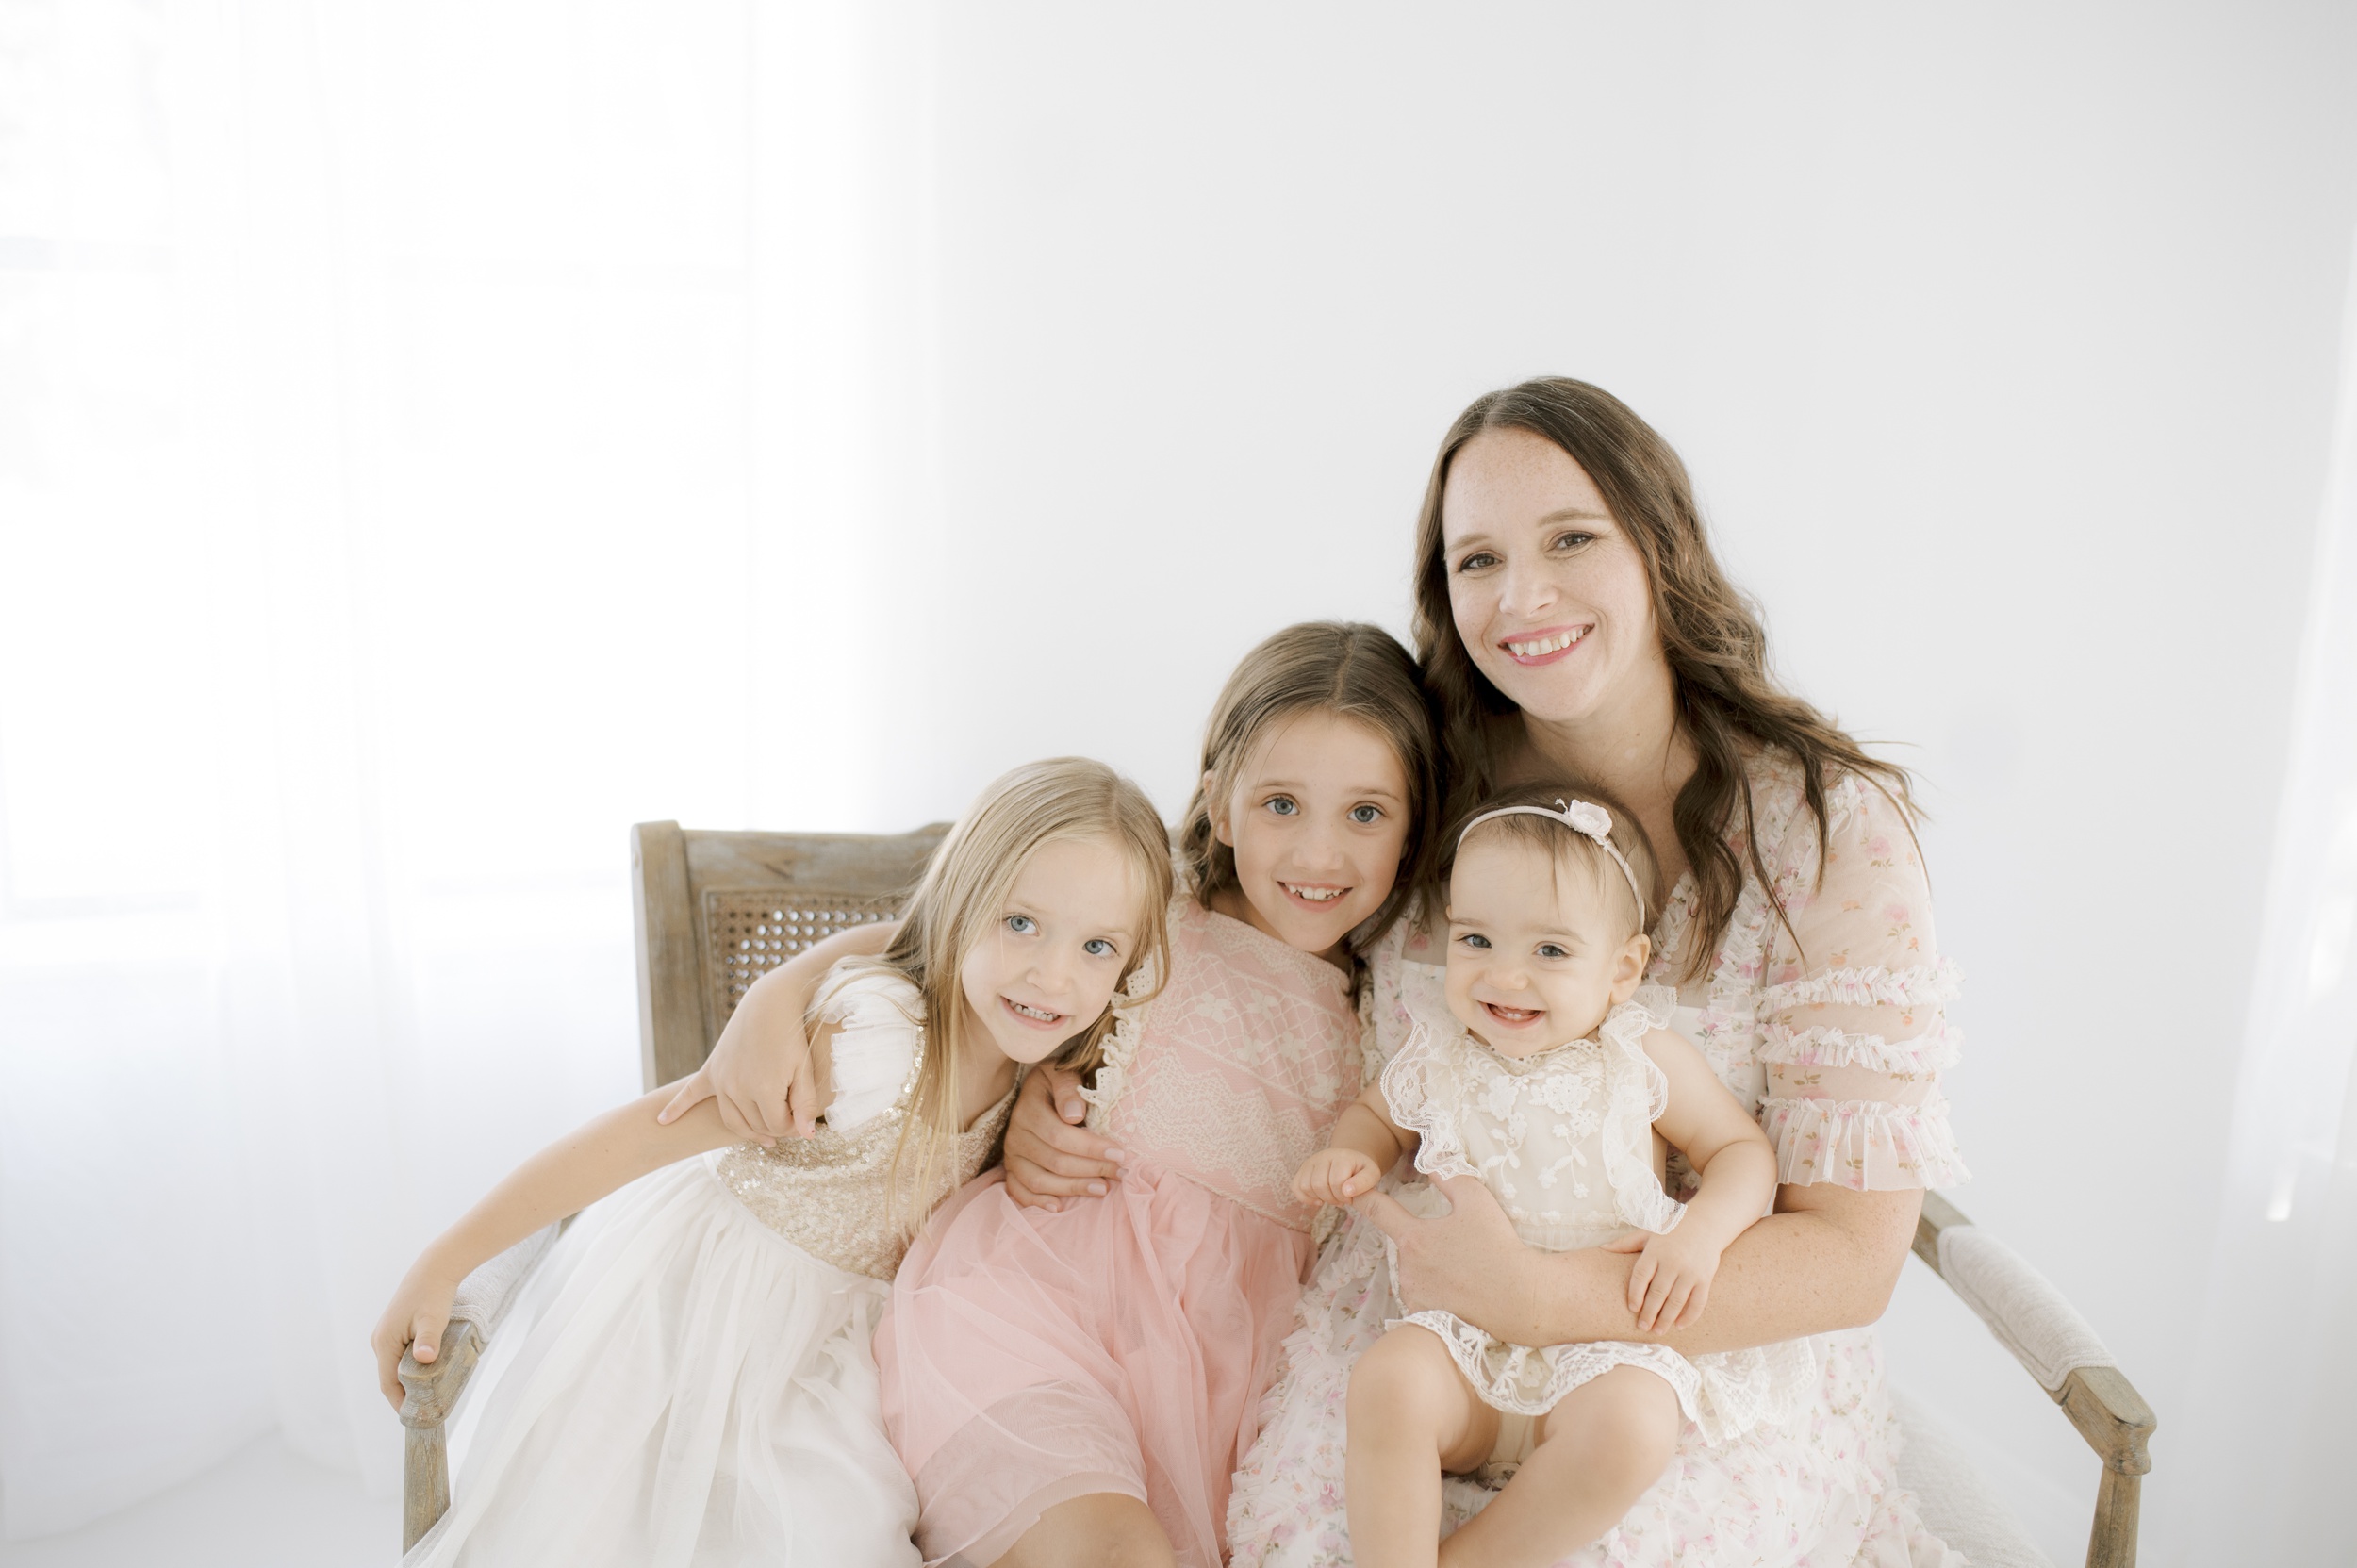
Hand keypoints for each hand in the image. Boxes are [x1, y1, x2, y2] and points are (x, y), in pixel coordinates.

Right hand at [369, 1264, 458, 1411]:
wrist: (434, 1269)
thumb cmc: (434, 1294)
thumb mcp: (433, 1319)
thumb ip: (429, 1340)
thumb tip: (424, 1358)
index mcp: (384, 1343)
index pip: (388, 1384)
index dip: (399, 1404)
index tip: (414, 1419)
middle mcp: (380, 1341)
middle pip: (390, 1377)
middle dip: (404, 1396)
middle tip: (424, 1411)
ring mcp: (386, 1335)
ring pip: (395, 1367)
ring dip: (407, 1383)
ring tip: (426, 1397)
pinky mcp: (395, 1330)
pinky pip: (399, 1357)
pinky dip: (409, 1369)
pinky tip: (425, 1375)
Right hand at [657, 985, 822, 1144]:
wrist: (770, 1003)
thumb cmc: (792, 1036)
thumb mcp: (805, 1069)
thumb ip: (806, 1104)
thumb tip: (806, 1136)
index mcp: (764, 1090)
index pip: (776, 1126)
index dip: (792, 1127)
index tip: (802, 1120)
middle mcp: (737, 1088)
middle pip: (755, 1125)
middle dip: (774, 1128)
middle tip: (791, 1122)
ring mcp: (721, 1079)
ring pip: (732, 1120)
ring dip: (748, 1131)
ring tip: (766, 1138)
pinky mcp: (711, 1069)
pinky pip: (690, 1093)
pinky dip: (675, 1107)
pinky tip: (662, 1121)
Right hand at [1001, 1066, 1124, 1210]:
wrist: (1038, 1088)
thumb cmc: (1057, 1082)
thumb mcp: (1062, 1072)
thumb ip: (1068, 1087)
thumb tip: (1075, 1116)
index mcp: (1028, 1109)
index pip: (1060, 1136)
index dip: (1091, 1148)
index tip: (1120, 1153)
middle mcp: (1016, 1135)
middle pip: (1054, 1161)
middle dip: (1091, 1169)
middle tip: (1120, 1173)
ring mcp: (1011, 1154)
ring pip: (1039, 1180)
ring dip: (1073, 1188)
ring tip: (1103, 1188)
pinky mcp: (1011, 1168)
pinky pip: (1019, 1191)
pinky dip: (1037, 1202)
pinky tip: (1060, 1207)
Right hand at [1293, 1148, 1381, 1207]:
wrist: (1350, 1159)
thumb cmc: (1360, 1170)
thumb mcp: (1371, 1174)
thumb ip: (1364, 1182)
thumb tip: (1347, 1191)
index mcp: (1342, 1156)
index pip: (1337, 1182)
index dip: (1344, 1196)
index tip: (1351, 1198)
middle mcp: (1323, 1155)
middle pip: (1319, 1184)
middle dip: (1332, 1199)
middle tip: (1342, 1200)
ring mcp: (1310, 1161)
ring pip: (1305, 1186)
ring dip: (1320, 1198)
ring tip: (1332, 1198)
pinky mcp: (1302, 1169)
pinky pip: (1295, 1187)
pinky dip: (1305, 1198)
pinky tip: (1318, 1200)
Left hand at [1357, 1174, 1532, 1323]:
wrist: (1520, 1301)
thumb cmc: (1498, 1247)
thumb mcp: (1476, 1200)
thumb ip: (1448, 1176)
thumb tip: (1429, 1164)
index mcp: (1414, 1238)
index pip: (1377, 1210)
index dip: (1363, 1196)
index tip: (1350, 1191)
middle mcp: (1407, 1268)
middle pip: (1408, 1245)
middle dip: (1427, 1241)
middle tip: (1462, 1247)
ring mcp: (1414, 1296)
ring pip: (1417, 1272)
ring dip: (1432, 1268)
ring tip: (1468, 1272)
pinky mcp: (1426, 1318)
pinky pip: (1425, 1297)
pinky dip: (1439, 1292)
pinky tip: (1464, 1293)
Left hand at [1603, 1224, 1721, 1330]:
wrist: (1706, 1224)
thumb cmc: (1672, 1230)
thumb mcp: (1648, 1233)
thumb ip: (1626, 1243)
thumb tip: (1602, 1249)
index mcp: (1656, 1251)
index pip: (1641, 1276)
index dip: (1635, 1294)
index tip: (1632, 1308)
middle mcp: (1673, 1261)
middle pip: (1658, 1293)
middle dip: (1649, 1313)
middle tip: (1642, 1327)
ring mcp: (1691, 1271)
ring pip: (1677, 1301)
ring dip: (1666, 1319)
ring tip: (1657, 1331)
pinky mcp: (1705, 1278)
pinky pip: (1698, 1302)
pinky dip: (1689, 1317)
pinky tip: (1679, 1326)